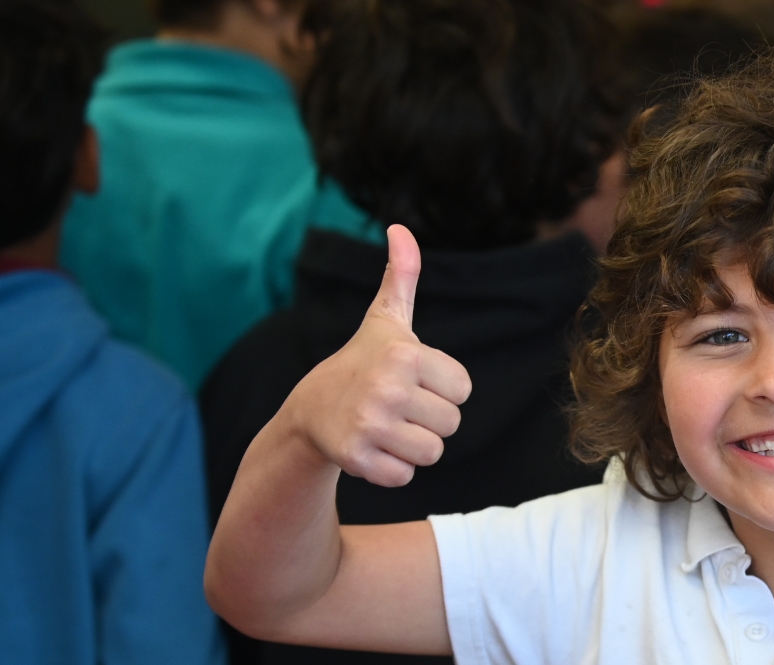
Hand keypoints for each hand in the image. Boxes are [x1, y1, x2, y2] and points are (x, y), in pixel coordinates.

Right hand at [282, 225, 471, 484]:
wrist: (310, 410)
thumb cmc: (362, 362)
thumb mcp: (385, 320)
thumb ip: (402, 276)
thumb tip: (400, 228)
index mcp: (407, 353)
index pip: (463, 390)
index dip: (440, 389)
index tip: (410, 381)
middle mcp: (388, 387)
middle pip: (451, 424)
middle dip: (427, 420)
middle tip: (395, 406)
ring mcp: (370, 425)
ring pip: (432, 453)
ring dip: (412, 446)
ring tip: (385, 427)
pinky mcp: (357, 459)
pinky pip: (405, 476)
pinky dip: (391, 469)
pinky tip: (371, 447)